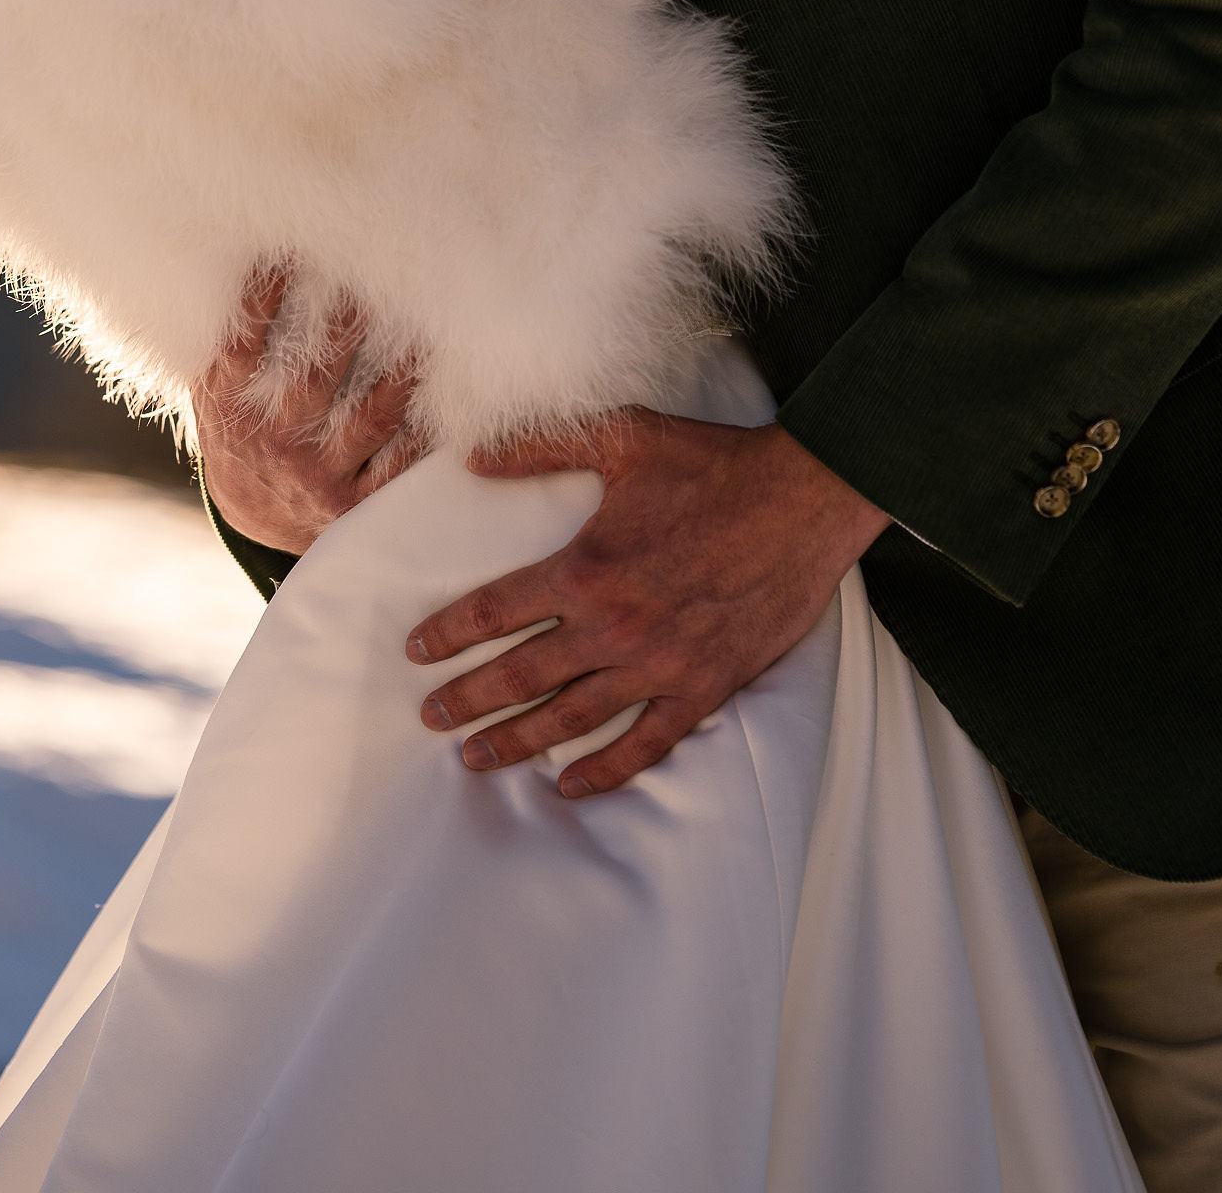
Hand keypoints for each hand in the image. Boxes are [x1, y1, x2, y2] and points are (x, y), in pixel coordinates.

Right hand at [190, 270, 418, 554]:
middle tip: (377, 272)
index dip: (265, 298)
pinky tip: (445, 395)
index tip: (291, 252)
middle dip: (346, 323)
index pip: (247, 345)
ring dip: (402, 372)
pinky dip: (423, 432)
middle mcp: (275, 439)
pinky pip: (398, 464)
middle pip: (316, 375)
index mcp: (235, 407)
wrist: (253, 519)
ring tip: (426, 328)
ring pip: (372, 416)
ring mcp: (316, 472)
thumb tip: (230, 266)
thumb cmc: (239, 433)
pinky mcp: (351, 501)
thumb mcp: (213, 392)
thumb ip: (221, 341)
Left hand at [406, 411, 887, 796]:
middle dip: (468, 700)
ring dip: (518, 741)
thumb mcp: (621, 436)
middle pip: (521, 676)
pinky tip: (572, 785)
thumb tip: (474, 457)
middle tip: (431, 718)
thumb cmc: (712, 464)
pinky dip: (606, 771)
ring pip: (572, 717)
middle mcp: (614, 626)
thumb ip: (542, 447)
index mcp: (585, 568)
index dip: (449, 634)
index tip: (417, 652)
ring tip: (475, 758)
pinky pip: (647, 743)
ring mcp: (659, 664)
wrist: (804, 499)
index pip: (495, 612)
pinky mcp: (704, 687)